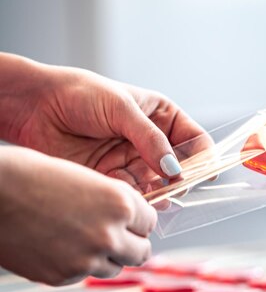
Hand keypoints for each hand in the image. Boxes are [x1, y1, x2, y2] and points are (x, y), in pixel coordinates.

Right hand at [0, 147, 156, 284]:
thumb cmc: (29, 175)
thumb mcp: (85, 178)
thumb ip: (112, 201)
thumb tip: (128, 219)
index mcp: (119, 203)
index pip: (150, 222)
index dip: (138, 219)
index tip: (130, 218)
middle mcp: (109, 235)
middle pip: (142, 252)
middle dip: (132, 243)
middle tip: (117, 235)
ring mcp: (86, 261)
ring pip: (116, 267)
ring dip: (107, 256)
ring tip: (84, 238)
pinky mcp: (63, 277)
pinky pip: (84, 275)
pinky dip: (80, 264)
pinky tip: (61, 245)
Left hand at [4, 57, 208, 191]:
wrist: (36, 107)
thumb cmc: (79, 94)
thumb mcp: (121, 108)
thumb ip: (150, 139)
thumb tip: (174, 169)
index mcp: (160, 116)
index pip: (194, 139)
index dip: (202, 157)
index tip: (203, 173)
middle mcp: (150, 141)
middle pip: (179, 168)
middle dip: (179, 179)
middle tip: (175, 186)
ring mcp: (131, 160)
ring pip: (157, 185)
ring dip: (157, 192)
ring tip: (151, 193)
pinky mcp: (112, 177)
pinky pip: (132, 194)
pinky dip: (133, 198)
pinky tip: (128, 194)